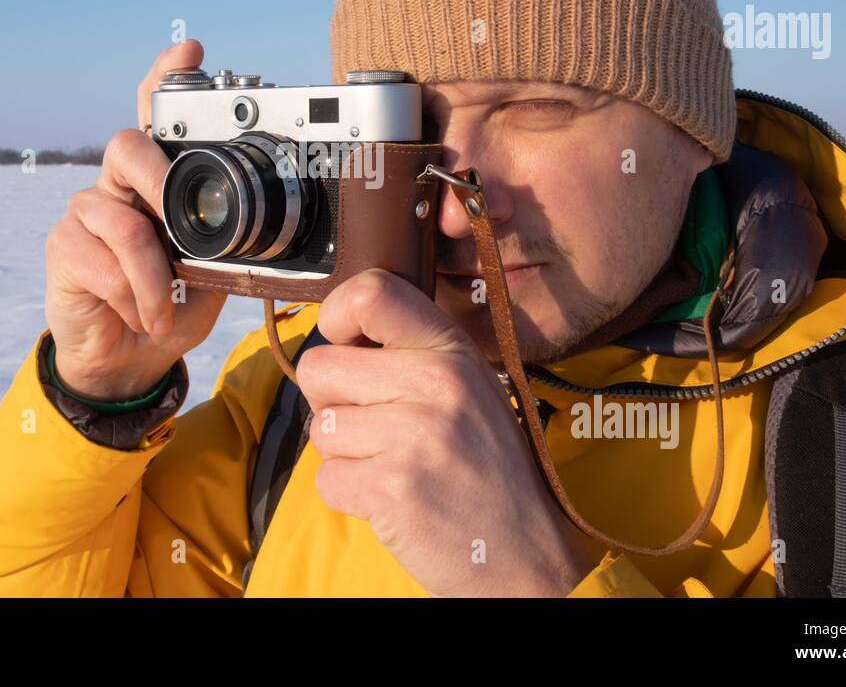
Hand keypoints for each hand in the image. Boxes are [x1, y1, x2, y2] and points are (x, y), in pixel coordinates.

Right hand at [43, 40, 225, 401]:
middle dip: (159, 178)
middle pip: (126, 146)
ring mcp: (85, 214)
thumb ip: (226, 243)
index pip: (156, 117)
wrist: (131, 360)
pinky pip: (102, 262)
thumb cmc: (173, 305)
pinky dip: (133, 296)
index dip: (166, 79)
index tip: (190, 50)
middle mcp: (117, 185)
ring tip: (168, 310)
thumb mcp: (212, 272)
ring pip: (121, 220)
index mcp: (157, 181)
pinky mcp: (63, 249)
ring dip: (155, 275)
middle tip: (179, 223)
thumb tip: (273, 235)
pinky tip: (142, 315)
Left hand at [297, 269, 592, 596]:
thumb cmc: (488, 471)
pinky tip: (392, 500)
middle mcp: (436, 382)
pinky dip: (349, 496)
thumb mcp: (469, 389)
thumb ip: (414, 354)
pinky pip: (326, 480)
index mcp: (452, 350)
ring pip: (320, 427)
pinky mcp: (393, 486)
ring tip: (393, 467)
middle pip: (319, 367)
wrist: (526, 554)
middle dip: (331, 404)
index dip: (336, 314)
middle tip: (375, 429)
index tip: (344, 342)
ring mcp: (414, 434)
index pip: (372, 292)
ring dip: (343, 455)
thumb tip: (339, 333)